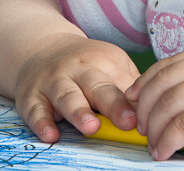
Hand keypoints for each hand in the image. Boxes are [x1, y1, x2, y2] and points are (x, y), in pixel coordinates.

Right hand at [14, 32, 140, 142]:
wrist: (43, 47)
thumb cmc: (86, 64)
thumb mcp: (111, 65)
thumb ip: (129, 87)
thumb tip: (153, 111)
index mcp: (104, 61)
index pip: (122, 84)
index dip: (134, 102)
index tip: (145, 118)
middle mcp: (79, 69)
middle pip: (97, 86)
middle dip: (113, 105)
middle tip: (127, 122)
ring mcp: (54, 81)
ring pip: (66, 96)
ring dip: (79, 112)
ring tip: (91, 128)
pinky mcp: (31, 96)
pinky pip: (35, 110)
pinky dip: (41, 123)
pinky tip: (50, 136)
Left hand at [126, 48, 183, 160]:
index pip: (168, 64)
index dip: (145, 82)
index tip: (134, 98)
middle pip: (161, 84)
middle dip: (144, 108)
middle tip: (142, 128)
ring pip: (166, 105)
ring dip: (153, 129)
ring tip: (153, 145)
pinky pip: (181, 127)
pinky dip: (167, 141)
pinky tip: (164, 152)